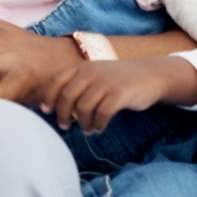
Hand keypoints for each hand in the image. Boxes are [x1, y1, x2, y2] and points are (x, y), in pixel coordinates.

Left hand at [40, 58, 195, 133]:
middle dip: (63, 115)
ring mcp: (106, 82)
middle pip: (67, 97)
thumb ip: (77, 85)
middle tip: (65, 127)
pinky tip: (99, 128)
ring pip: (83, 108)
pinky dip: (98, 125)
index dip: (48, 97)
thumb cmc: (117, 80)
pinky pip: (102, 114)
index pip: (57, 81)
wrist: (149, 74)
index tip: (47, 111)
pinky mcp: (120, 94)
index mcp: (82, 67)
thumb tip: (56, 107)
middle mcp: (92, 72)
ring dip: (83, 123)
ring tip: (87, 129)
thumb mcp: (95, 75)